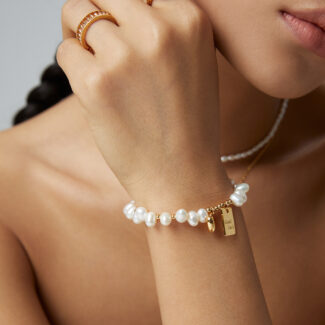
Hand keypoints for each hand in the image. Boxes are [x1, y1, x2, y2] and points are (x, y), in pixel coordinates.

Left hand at [57, 0, 230, 204]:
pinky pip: (65, 52)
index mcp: (189, 20)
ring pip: (75, 14)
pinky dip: (74, 68)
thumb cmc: (188, 126)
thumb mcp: (193, 64)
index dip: (125, 9)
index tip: (120, 27)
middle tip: (100, 43)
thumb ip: (163, 31)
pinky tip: (96, 91)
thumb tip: (120, 12)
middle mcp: (158, 29)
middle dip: (97, 15)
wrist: (183, 175)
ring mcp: (125, 55)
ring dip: (80, 39)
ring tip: (98, 69)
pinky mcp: (95, 82)